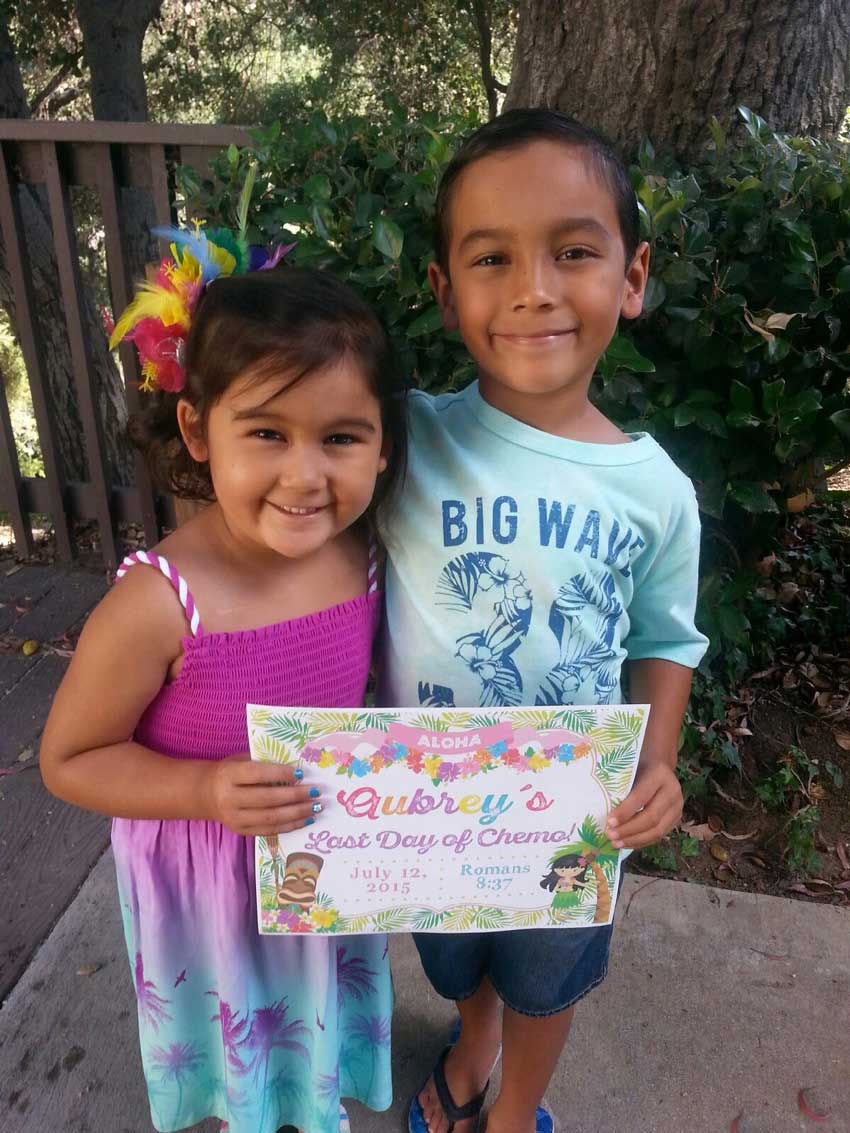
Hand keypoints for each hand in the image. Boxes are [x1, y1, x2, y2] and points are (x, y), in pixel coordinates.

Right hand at [204, 756, 320, 836]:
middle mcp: (230, 799)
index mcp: (229, 776)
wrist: (206, 794)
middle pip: (267, 799)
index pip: (257, 774)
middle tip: (316, 791)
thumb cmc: (231, 772)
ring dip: (297, 813)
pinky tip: (306, 819)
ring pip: (270, 818)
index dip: (280, 774)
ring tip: (316, 807)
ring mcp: (235, 819)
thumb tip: (297, 769)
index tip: (302, 772)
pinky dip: (290, 826)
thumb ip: (263, 763)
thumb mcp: (241, 760)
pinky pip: (269, 831)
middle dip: (295, 796)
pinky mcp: (241, 832)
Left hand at [606, 761, 682, 849]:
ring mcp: (677, 806)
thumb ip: (619, 785)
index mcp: (659, 774)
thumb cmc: (638, 766)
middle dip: (629, 830)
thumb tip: (598, 808)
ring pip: (657, 830)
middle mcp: (673, 791)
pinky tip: (627, 843)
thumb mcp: (629, 768)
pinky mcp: (676, 818)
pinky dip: (642, 841)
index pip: (641, 797)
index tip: (609, 822)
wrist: (659, 765)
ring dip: (635, 840)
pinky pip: (660, 835)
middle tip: (610, 835)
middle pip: (651, 817)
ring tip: (616, 843)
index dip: (625, 811)